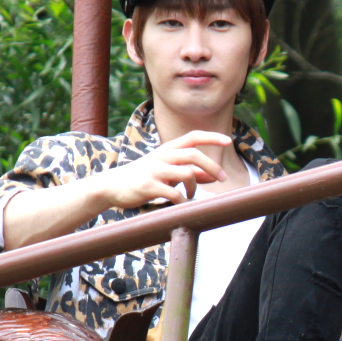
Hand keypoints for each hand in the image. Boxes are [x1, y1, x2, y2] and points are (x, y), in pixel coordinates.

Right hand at [95, 130, 231, 208]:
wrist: (112, 186)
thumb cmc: (145, 177)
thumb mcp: (168, 171)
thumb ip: (192, 172)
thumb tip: (215, 175)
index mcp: (168, 148)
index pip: (193, 136)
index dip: (212, 137)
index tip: (228, 141)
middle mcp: (162, 155)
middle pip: (194, 155)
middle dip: (212, 166)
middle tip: (223, 178)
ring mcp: (155, 170)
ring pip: (186, 174)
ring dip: (195, 187)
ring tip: (190, 194)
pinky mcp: (149, 186)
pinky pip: (174, 193)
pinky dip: (183, 200)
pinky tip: (181, 204)